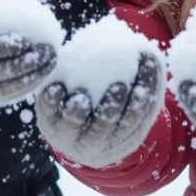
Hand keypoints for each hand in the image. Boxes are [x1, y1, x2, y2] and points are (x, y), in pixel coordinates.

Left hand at [36, 52, 163, 168]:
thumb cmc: (110, 105)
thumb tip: (147, 51)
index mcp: (123, 138)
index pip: (136, 120)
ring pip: (75, 129)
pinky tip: (56, 86)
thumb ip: (139, 77)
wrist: (77, 132)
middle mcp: (96, 144)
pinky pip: (48, 115)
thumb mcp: (128, 98)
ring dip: (78, 113)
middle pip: (105, 130)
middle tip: (118, 86)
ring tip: (82, 95)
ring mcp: (70, 137)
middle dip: (112, 109)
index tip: (143, 79)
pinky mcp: (48, 124)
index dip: (142, 101)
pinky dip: (51, 102)